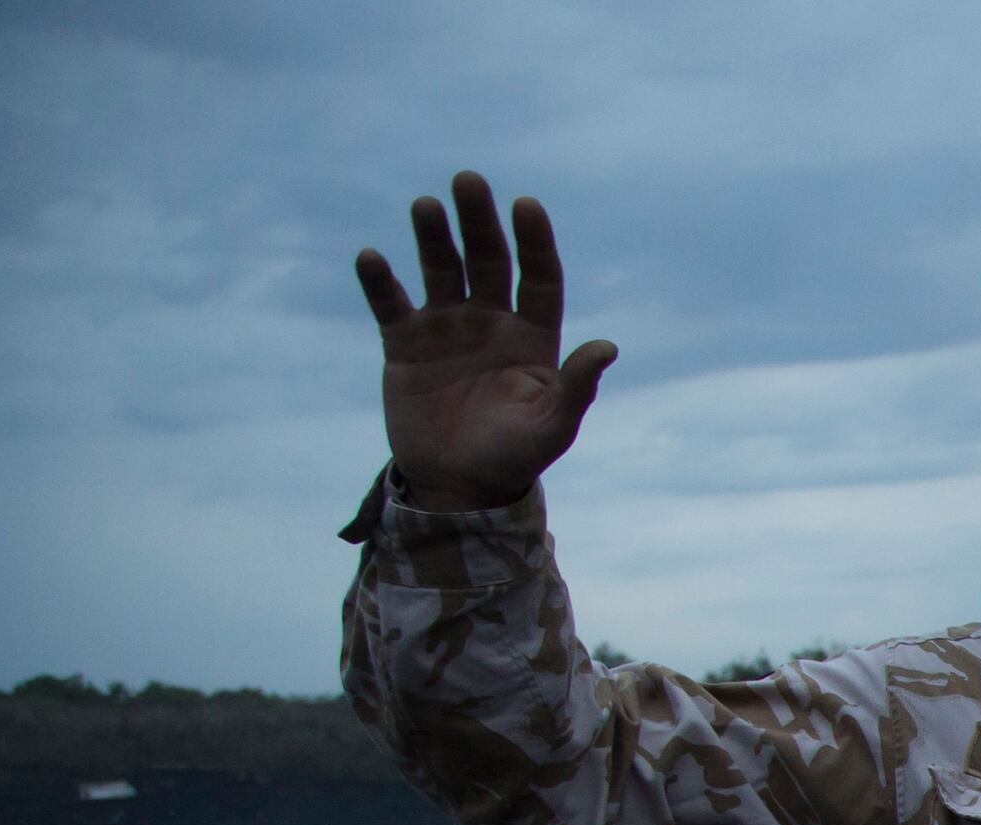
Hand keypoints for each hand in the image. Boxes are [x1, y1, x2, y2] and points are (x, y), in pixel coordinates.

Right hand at [353, 172, 616, 512]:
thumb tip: (608, 346)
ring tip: (427, 206)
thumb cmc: (514, 457)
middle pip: (487, 260)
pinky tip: (372, 259)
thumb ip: (577, 387)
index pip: (538, 278)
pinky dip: (380, 282)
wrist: (459, 486)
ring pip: (440, 270)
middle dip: (479, 222)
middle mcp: (490, 321)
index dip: (533, 242)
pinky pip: (390, 304)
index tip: (526, 205)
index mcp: (532, 336)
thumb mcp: (552, 427)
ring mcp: (446, 328)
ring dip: (433, 237)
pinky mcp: (405, 344)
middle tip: (468, 180)